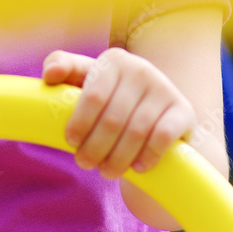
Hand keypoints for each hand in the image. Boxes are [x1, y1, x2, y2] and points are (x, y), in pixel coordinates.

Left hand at [42, 47, 194, 179]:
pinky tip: (137, 167)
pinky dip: (148, 156)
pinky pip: (163, 137)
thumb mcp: (86, 78)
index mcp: (114, 60)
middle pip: (113, 119)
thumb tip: (49, 75)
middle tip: (86, 164)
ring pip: (136, 132)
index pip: (93, 96)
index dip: (80, 123)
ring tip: (106, 171)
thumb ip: (63, 67)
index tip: (70, 142)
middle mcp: (141, 69)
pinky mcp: (183, 110)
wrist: (156, 111)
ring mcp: (164, 88)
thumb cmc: (110, 95)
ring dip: (118, 158)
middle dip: (95, 147)